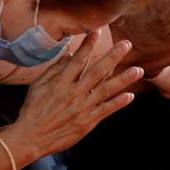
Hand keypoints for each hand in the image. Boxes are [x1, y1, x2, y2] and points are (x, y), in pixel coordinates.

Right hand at [10, 33, 142, 160]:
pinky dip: (118, 103)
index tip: (97, 32)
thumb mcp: (38, 86)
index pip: (77, 60)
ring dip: (123, 79)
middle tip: (126, 44)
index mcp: (60, 83)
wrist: (31, 137)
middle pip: (97, 72)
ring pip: (106, 90)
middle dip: (113, 57)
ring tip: (138, 70)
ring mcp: (82, 108)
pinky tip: (130, 95)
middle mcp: (73, 93)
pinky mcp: (87, 122)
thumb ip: (55, 69)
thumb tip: (70, 54)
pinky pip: (105, 110)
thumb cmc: (33, 109)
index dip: (88, 45)